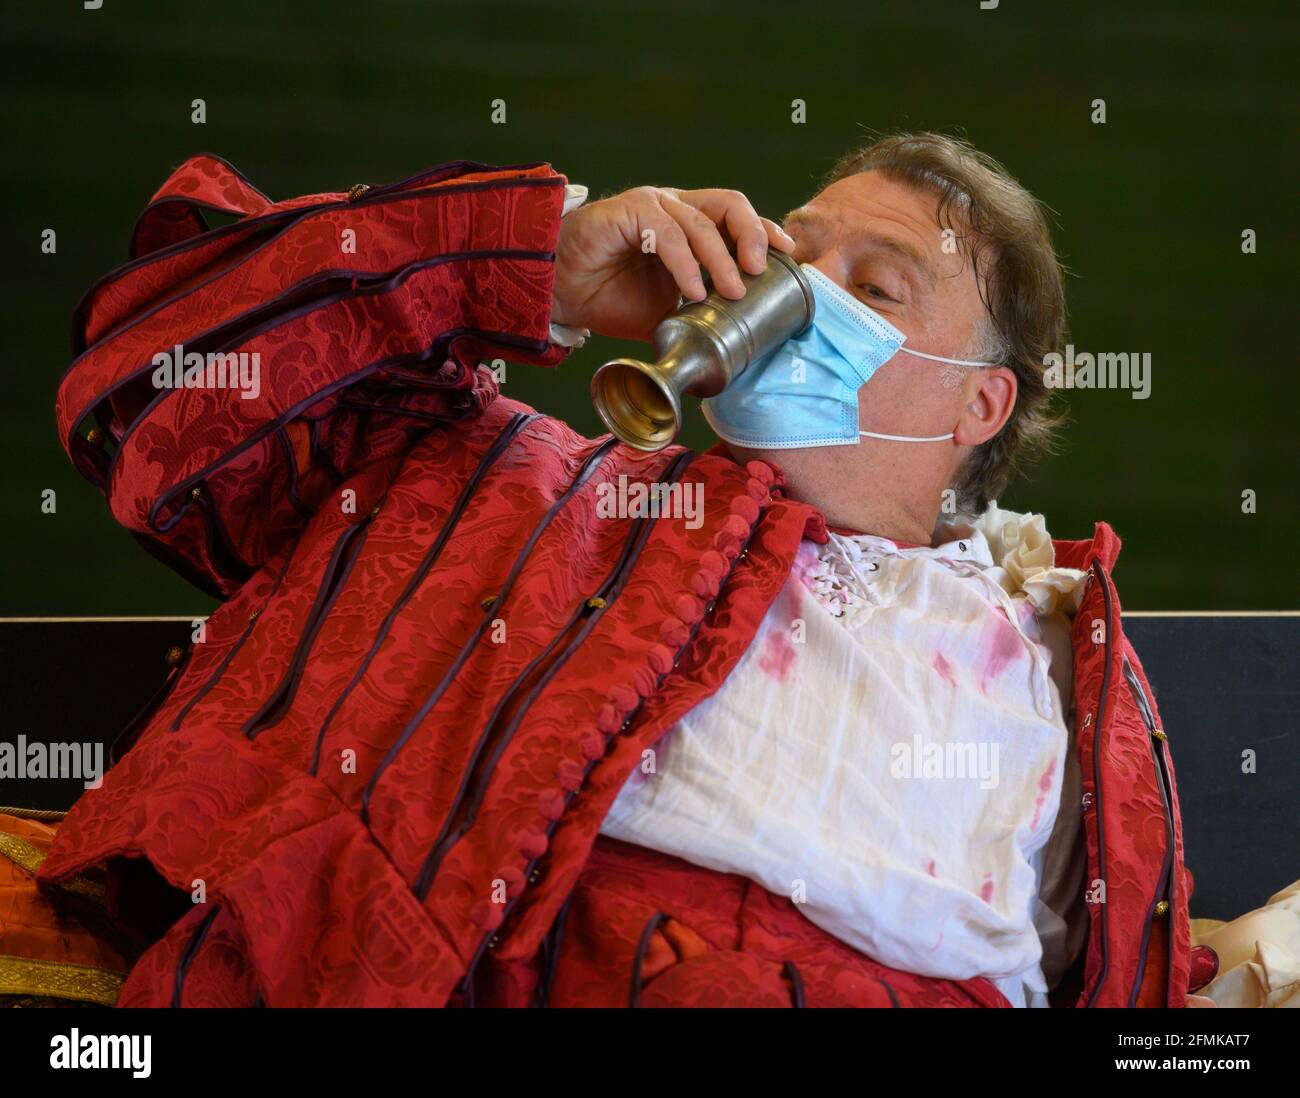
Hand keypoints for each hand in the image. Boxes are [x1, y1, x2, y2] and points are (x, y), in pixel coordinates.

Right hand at [551, 186, 795, 341]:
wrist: (563, 295)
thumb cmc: (611, 298)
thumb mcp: (668, 314)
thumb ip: (698, 319)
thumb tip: (734, 351)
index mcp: (690, 226)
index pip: (738, 218)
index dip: (765, 231)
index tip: (789, 253)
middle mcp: (676, 208)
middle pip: (729, 204)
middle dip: (753, 234)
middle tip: (761, 269)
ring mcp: (653, 206)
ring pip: (701, 221)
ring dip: (722, 258)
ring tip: (733, 291)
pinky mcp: (628, 211)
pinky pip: (666, 233)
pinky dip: (685, 263)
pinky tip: (694, 290)